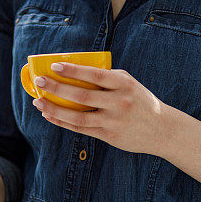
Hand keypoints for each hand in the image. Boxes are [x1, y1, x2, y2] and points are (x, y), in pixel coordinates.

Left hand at [31, 63, 170, 154]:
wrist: (162, 129)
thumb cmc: (139, 100)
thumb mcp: (129, 83)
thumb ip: (106, 78)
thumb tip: (73, 72)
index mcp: (124, 84)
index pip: (95, 75)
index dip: (73, 71)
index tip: (55, 66)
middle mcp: (119, 102)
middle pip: (82, 96)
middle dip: (57, 88)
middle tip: (40, 81)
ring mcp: (114, 121)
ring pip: (78, 116)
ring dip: (55, 109)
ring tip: (38, 101)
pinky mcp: (109, 136)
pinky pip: (81, 129)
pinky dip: (63, 122)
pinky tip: (50, 115)